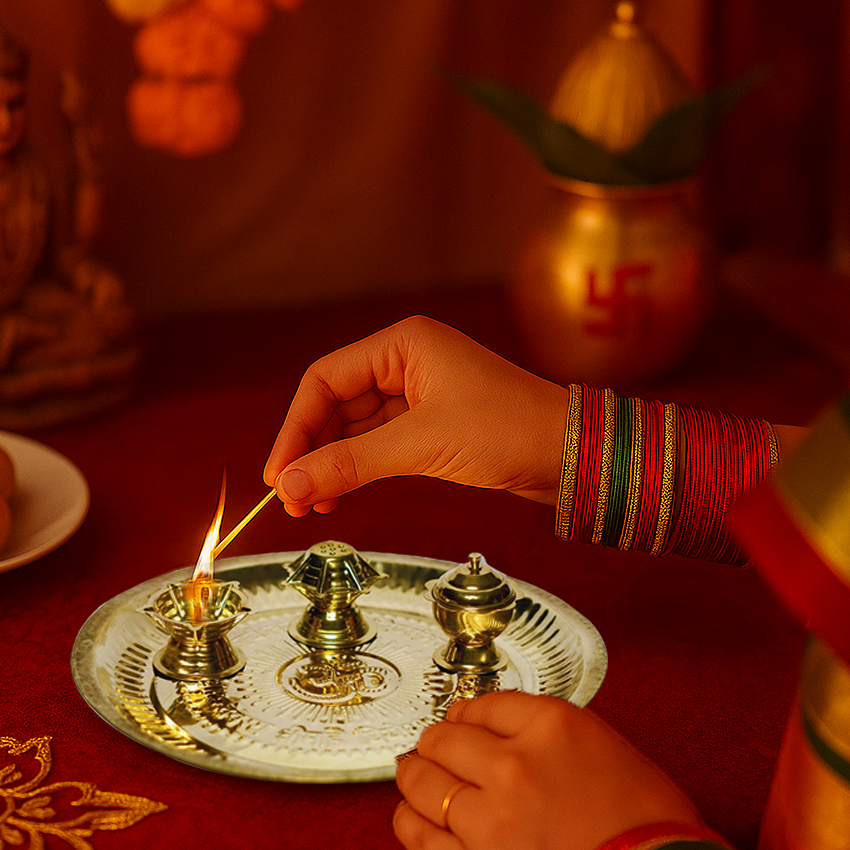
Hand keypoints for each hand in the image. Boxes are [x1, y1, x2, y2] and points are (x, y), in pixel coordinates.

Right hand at [263, 315, 567, 515]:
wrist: (571, 454)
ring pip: (354, 429)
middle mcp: (406, 362)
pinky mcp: (430, 425)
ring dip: (330, 465)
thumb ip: (349, 464)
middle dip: (311, 451)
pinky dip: (356, 470)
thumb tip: (288, 486)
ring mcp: (418, 394)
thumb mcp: (421, 446)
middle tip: (290, 498)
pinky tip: (339, 495)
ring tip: (311, 505)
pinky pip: (377, 445)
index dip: (295, 428)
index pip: (324, 381)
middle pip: (335, 405)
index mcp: (402, 344)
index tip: (278, 474)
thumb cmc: (507, 430)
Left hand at [394, 691, 700, 849]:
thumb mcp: (616, 755)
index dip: (468, 714)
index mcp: (553, 726)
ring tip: (412, 775)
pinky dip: (408, 818)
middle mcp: (512, 763)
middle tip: (433, 749)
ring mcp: (487, 818)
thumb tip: (525, 741)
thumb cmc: (656, 835)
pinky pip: (417, 833)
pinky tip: (410, 814)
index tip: (462, 721)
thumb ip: (560, 739)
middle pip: (445, 738)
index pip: (485, 705)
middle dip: (437, 742)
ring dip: (414, 774)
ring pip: (423, 780)